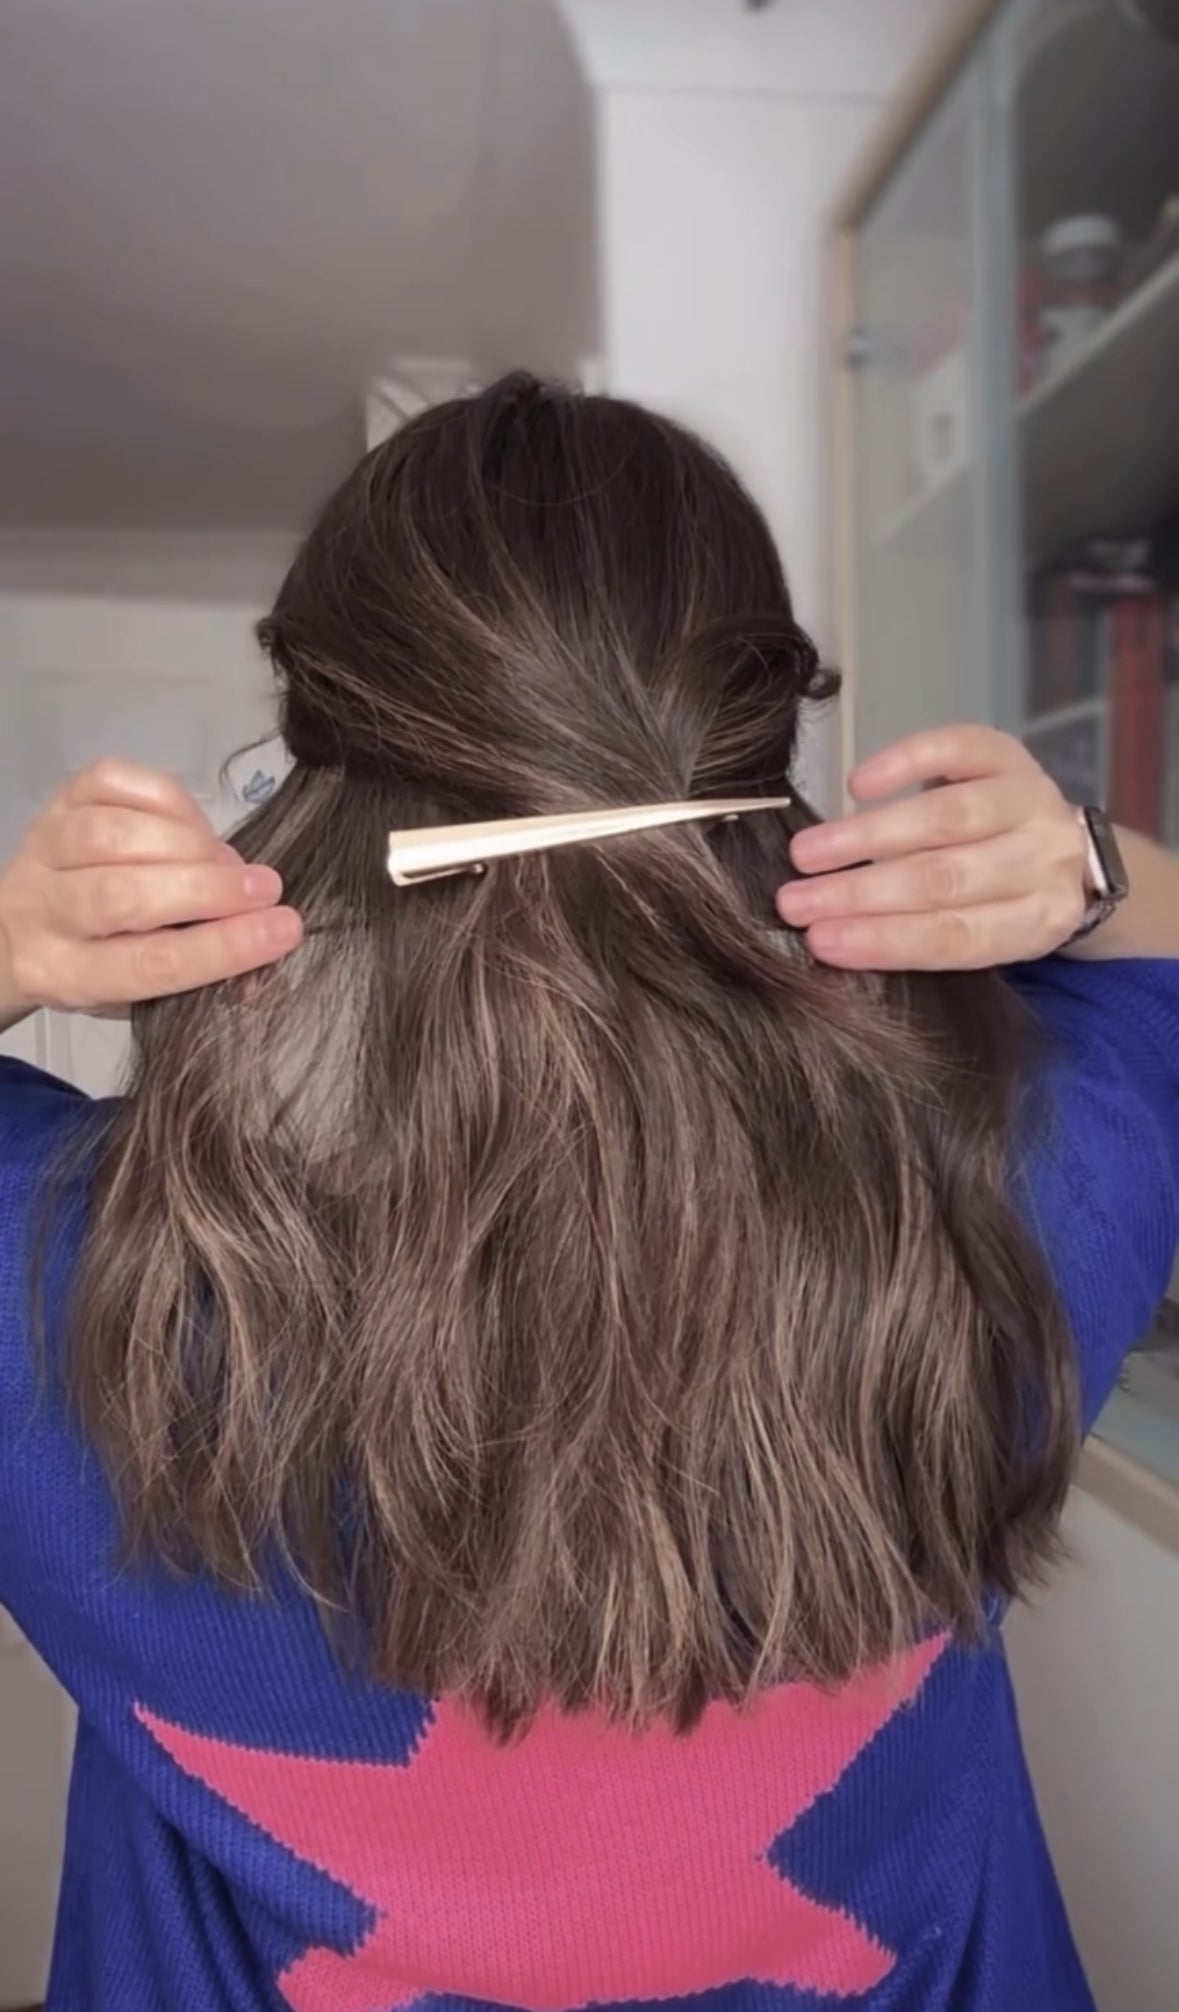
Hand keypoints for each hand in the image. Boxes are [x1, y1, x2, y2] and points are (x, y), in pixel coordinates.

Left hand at [0, 758, 302, 1018]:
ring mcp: (43, 848)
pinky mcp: (56, 800)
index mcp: (67, 975)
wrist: (24, 923)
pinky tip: (194, 827)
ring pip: (113, 835)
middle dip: (207, 889)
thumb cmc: (100, 961)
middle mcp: (40, 912)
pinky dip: (169, 801)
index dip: (222, 946)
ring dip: (191, 845)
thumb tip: (268, 959)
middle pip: (123, 896)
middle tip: (265, 888)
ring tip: (227, 862)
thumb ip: (206, 979)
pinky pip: (112, 783)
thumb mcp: (144, 995)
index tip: (283, 928)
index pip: (149, 964)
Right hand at [777, 725, 1086, 970]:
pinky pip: (958, 750)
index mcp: (1037, 922)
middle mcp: (1044, 860)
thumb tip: (832, 935)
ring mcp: (1033, 801)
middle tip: (794, 901)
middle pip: (943, 878)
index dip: (884, 939)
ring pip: (945, 818)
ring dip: (866, 836)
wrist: (1067, 852)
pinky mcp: (1011, 754)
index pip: (954, 937)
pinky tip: (858, 784)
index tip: (819, 941)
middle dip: (860, 892)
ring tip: (806, 853)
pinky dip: (905, 763)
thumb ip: (928, 936)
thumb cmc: (1002, 904)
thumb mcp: (984, 935)